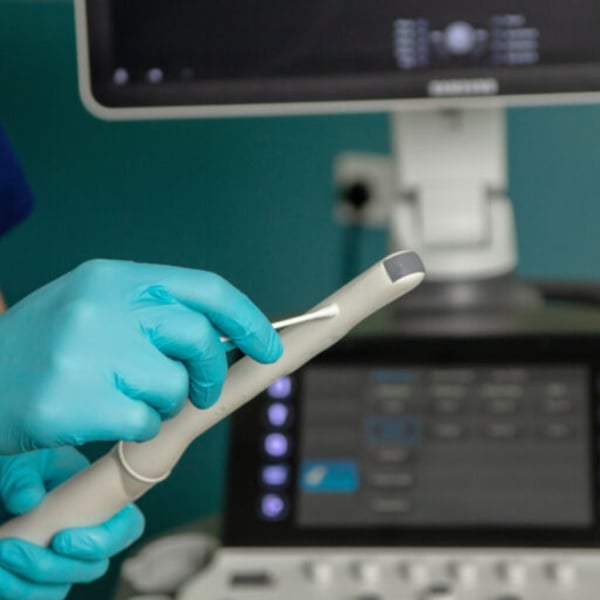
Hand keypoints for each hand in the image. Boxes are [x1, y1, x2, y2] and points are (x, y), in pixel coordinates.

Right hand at [0, 259, 281, 452]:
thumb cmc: (44, 347)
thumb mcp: (96, 308)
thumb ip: (154, 315)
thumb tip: (222, 338)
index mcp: (115, 277)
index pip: (206, 288)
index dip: (247, 318)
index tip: (268, 345)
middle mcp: (104, 306)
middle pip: (199, 338)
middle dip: (210, 372)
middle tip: (200, 390)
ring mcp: (89, 353)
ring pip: (173, 386)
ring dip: (163, 403)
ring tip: (124, 399)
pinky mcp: (77, 402)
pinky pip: (144, 421)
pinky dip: (137, 427)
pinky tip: (102, 418)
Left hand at [0, 447, 144, 599]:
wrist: (4, 480)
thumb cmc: (20, 464)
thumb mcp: (24, 463)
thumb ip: (26, 478)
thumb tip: (28, 499)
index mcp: (99, 498)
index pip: (127, 526)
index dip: (104, 541)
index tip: (61, 539)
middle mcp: (88, 530)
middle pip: (94, 566)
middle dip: (55, 565)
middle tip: (12, 549)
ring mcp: (65, 556)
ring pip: (63, 586)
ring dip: (29, 582)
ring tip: (1, 557)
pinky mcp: (40, 574)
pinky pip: (40, 594)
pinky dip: (18, 589)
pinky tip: (0, 574)